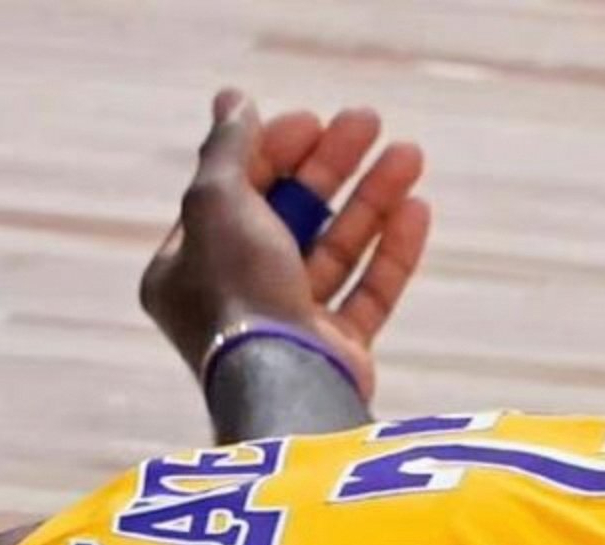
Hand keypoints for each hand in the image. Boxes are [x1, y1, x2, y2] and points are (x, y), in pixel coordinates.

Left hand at [140, 88, 431, 400]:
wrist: (281, 383)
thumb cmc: (238, 293)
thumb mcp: (216, 204)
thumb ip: (226, 148)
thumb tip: (232, 100)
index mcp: (187, 271)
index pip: (231, 195)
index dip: (271, 151)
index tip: (313, 121)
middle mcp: (235, 300)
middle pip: (287, 217)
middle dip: (330, 168)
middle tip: (368, 123)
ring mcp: (288, 329)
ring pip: (334, 252)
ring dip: (372, 200)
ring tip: (410, 154)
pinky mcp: (335, 354)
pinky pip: (367, 294)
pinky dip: (391, 252)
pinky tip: (416, 209)